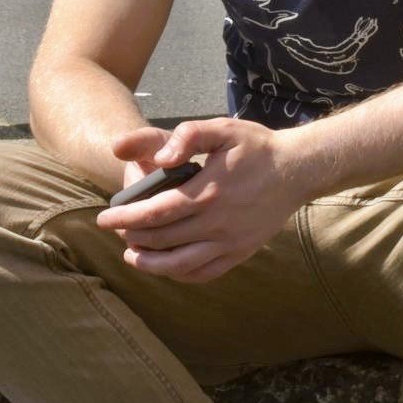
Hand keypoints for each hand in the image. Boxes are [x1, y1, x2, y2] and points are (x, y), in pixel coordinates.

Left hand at [95, 117, 314, 283]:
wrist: (298, 169)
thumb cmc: (254, 146)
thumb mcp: (220, 129)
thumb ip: (185, 137)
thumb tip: (159, 158)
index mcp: (207, 193)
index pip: (155, 213)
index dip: (125, 218)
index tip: (104, 218)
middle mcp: (218, 223)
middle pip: (162, 241)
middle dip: (132, 238)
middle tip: (116, 230)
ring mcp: (231, 242)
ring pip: (181, 265)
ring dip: (151, 265)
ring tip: (133, 256)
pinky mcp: (241, 252)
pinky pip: (206, 273)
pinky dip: (181, 274)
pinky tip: (167, 267)